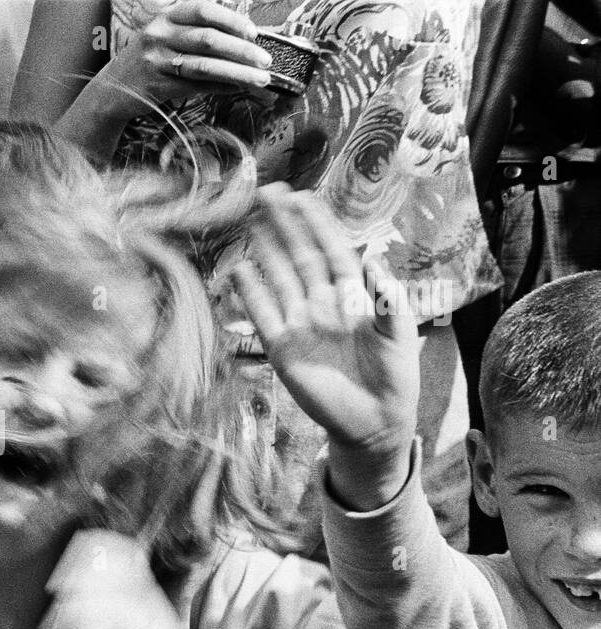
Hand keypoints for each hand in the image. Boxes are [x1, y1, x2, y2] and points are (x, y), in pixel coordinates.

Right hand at [92, 0, 271, 121]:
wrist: (112, 89)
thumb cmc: (148, 60)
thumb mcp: (165, 36)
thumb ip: (195, 31)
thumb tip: (240, 37)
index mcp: (165, 17)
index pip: (203, 10)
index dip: (231, 20)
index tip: (253, 32)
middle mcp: (159, 35)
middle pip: (208, 39)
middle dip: (241, 50)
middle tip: (265, 60)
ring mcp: (156, 61)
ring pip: (205, 66)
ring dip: (237, 73)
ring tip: (260, 79)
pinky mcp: (157, 86)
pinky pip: (196, 87)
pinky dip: (219, 88)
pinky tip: (236, 89)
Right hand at [232, 184, 419, 508]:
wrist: (376, 422)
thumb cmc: (395, 376)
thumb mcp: (401, 333)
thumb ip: (389, 298)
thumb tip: (375, 262)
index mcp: (354, 295)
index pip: (331, 249)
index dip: (316, 223)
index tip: (301, 196)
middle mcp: (323, 303)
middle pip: (300, 256)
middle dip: (285, 225)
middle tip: (267, 193)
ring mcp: (301, 323)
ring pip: (280, 278)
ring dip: (265, 250)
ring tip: (251, 221)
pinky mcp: (283, 349)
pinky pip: (263, 315)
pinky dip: (251, 294)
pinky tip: (239, 271)